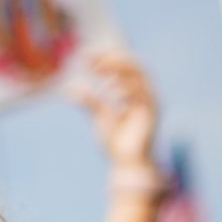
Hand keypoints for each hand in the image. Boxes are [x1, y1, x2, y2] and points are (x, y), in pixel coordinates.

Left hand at [72, 51, 160, 176]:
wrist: (127, 164)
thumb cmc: (117, 142)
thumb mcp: (100, 116)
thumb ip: (90, 100)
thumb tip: (69, 88)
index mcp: (136, 91)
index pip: (125, 66)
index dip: (106, 57)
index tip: (85, 56)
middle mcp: (147, 93)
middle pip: (136, 65)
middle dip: (113, 58)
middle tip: (92, 58)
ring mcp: (151, 103)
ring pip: (141, 75)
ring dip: (119, 68)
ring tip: (98, 68)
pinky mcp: (152, 114)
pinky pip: (143, 95)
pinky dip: (127, 88)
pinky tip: (112, 90)